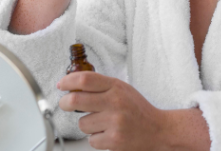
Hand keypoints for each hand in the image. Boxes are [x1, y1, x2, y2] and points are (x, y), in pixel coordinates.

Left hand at [57, 72, 171, 150]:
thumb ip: (101, 86)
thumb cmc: (138, 110)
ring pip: (82, 123)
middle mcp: (115, 102)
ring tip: (102, 124)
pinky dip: (96, 139)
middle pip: (76, 100)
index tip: (61, 85)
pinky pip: (91, 139)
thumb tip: (73, 85)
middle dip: (65, 103)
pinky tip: (108, 134)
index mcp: (116, 87)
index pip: (85, 79)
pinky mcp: (114, 140)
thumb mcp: (122, 90)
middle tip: (65, 104)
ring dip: (87, 125)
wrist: (159, 130)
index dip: (68, 81)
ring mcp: (114, 122)